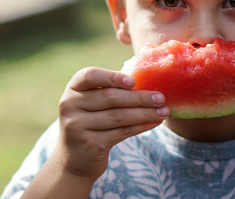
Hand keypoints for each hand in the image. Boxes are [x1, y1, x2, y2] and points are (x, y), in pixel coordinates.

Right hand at [54, 67, 168, 180]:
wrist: (75, 158)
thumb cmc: (92, 120)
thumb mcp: (92, 102)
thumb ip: (110, 89)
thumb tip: (149, 82)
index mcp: (73, 88)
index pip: (90, 76)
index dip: (113, 77)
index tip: (134, 81)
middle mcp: (70, 105)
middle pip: (110, 97)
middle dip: (139, 97)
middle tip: (161, 97)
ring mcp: (78, 126)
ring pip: (119, 116)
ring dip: (145, 113)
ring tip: (164, 111)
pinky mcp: (90, 144)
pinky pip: (121, 132)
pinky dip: (141, 126)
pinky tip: (154, 122)